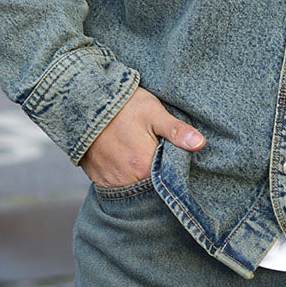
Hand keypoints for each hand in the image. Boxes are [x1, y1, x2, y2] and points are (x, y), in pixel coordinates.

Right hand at [80, 85, 205, 188]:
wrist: (85, 101)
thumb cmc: (123, 104)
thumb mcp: (154, 112)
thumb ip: (176, 131)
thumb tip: (200, 144)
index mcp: (144, 167)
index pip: (167, 180)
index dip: (172, 169)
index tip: (171, 155)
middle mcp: (127, 180)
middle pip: (150, 185)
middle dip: (155, 173)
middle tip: (153, 150)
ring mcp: (110, 181)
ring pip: (133, 186)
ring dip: (139, 175)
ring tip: (138, 153)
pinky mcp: (97, 178)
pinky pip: (115, 184)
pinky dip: (122, 175)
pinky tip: (124, 158)